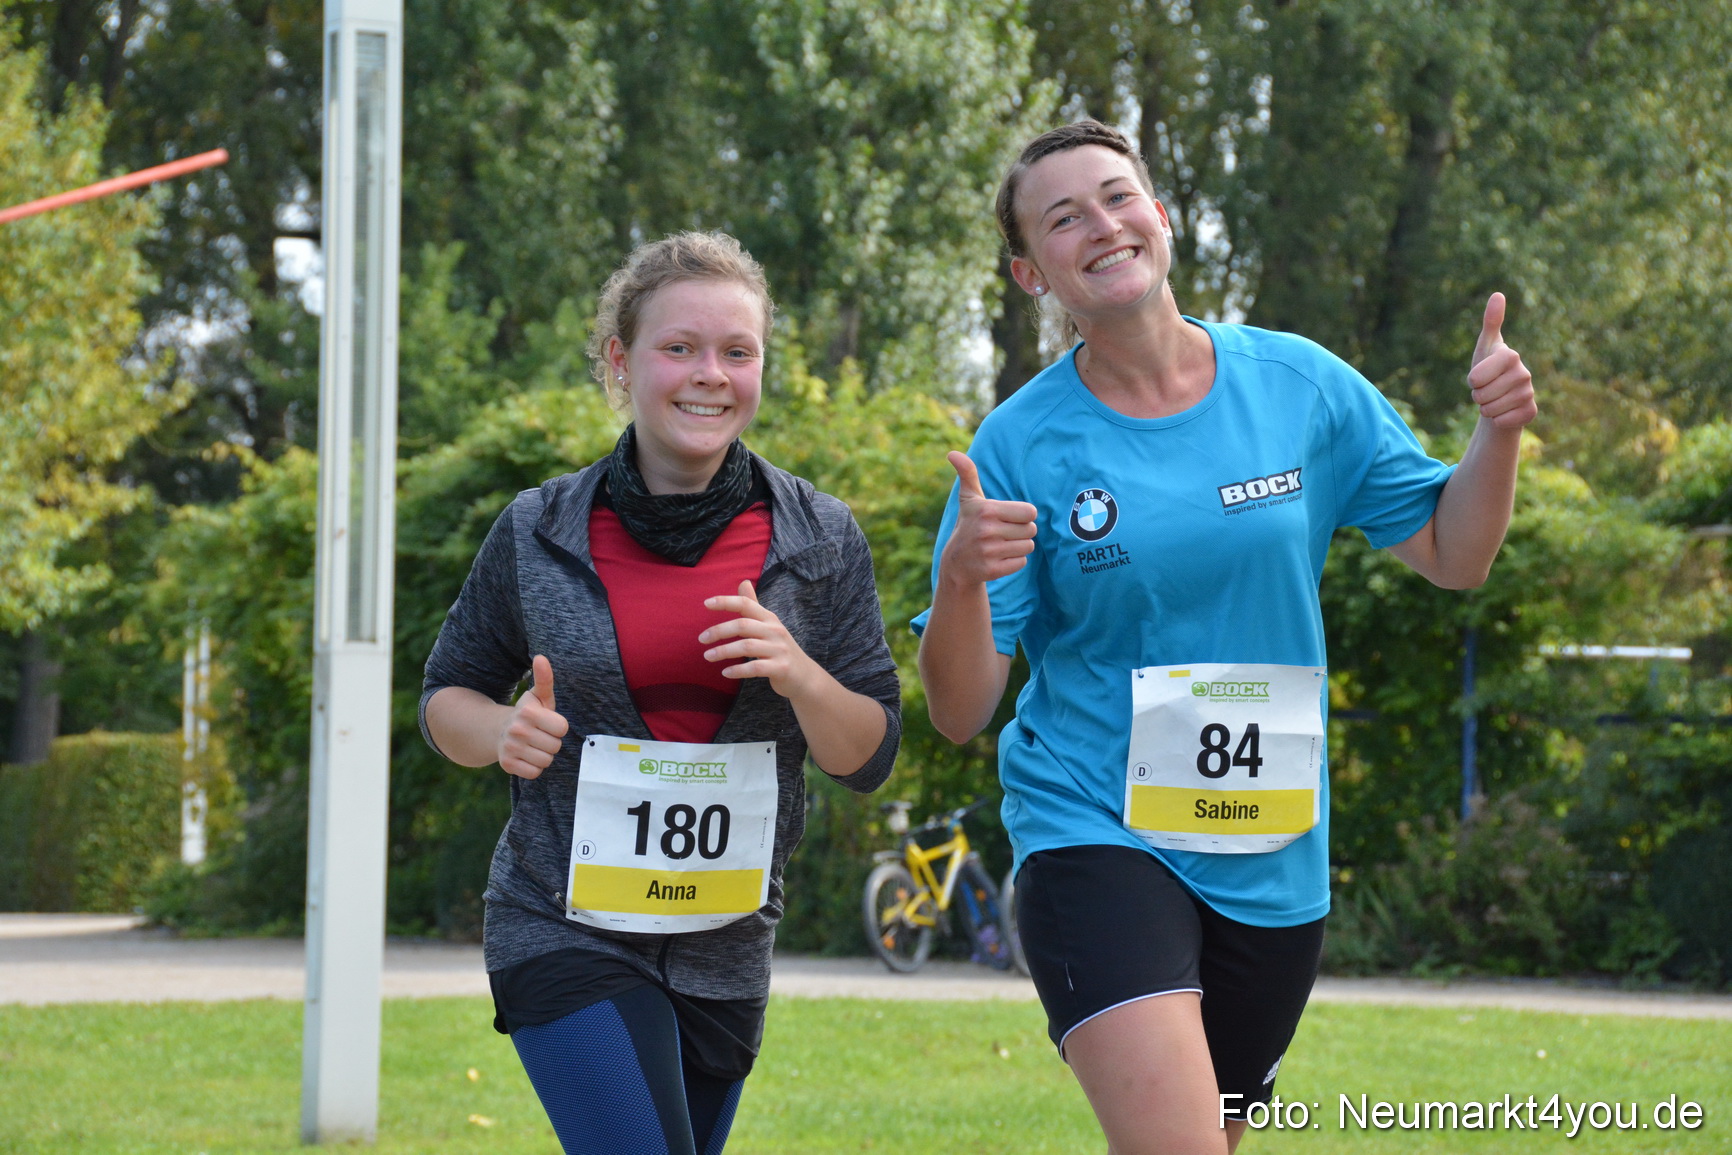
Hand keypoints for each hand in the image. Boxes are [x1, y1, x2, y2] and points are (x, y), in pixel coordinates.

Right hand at [497, 654, 568, 778]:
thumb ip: (544, 678)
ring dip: (544, 755)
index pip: (562, 728)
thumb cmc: (530, 713)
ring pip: (546, 761)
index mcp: (528, 712)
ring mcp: (510, 748)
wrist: (501, 731)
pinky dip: (534, 767)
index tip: (547, 723)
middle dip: (551, 742)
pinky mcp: (507, 765)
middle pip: (556, 746)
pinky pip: (535, 773)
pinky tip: (527, 756)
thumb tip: (541, 657)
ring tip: (534, 745)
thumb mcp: (539, 696)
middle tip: (540, 735)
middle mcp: (517, 730)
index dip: (558, 726)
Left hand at [701, 580, 818, 699]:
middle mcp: (775, 631)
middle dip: (719, 631)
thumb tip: (743, 582)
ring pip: (747, 646)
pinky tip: (725, 672)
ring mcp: (779, 650)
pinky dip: (738, 670)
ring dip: (724, 651)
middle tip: (701, 639)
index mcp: (769, 619)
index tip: (706, 603)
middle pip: (743, 625)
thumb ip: (753, 606)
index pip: (746, 604)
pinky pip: (755, 668)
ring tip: (708, 656)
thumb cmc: (780, 649)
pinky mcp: (781, 668)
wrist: (805, 676)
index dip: (726, 602)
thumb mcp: (769, 625)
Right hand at [937, 451, 1037, 587]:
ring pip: (1028, 546)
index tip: (1007, 518)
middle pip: (1031, 530)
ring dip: (1018, 546)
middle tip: (1003, 533)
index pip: (1030, 512)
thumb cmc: (969, 525)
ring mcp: (989, 552)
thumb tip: (952, 453)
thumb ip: (968, 474)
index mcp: (987, 510)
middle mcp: (987, 530)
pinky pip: (1021, 562)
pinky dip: (1014, 562)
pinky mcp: (992, 570)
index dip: (1023, 515)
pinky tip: (998, 559)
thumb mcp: (969, 500)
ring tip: (1000, 546)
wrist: (956, 564)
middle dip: (1021, 532)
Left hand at [1467, 292, 1536, 429]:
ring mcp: (1529, 393)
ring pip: (1491, 410)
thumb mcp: (1485, 346)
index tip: (1479, 376)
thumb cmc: (1489, 369)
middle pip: (1481, 395)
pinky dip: (1497, 421)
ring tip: (1494, 400)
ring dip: (1486, 409)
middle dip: (1477, 396)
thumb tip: (1498, 294)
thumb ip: (1490, 322)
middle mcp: (1524, 373)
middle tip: (1486, 390)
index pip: (1476, 376)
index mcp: (1511, 355)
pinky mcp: (1531, 412)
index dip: (1472, 380)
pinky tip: (1503, 412)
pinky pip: (1503, 421)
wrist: (1500, 397)